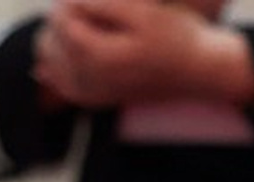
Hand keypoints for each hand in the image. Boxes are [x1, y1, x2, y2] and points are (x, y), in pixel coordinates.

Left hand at [35, 0, 253, 109]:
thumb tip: (72, 2)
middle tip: (74, 8)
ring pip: (55, 69)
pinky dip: (58, 72)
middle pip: (54, 46)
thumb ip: (102, 5)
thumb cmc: (175, 37)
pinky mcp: (104, 100)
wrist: (199, 72)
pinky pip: (69, 89)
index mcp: (104, 57)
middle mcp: (98, 81)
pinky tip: (59, 60)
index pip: (64, 25)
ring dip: (55, 44)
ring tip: (70, 26)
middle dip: (58, 22)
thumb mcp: (142, 11)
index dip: (66, 5)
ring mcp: (101, 94)